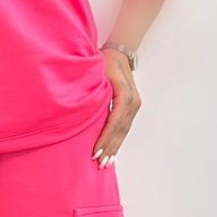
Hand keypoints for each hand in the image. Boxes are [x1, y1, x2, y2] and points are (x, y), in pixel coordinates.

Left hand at [92, 48, 140, 167]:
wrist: (120, 53)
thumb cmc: (105, 61)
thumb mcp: (98, 73)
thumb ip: (94, 92)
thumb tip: (82, 111)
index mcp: (125, 93)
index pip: (114, 121)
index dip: (105, 138)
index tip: (95, 151)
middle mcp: (133, 101)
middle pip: (121, 129)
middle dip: (110, 148)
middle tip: (100, 164)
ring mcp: (135, 105)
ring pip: (124, 130)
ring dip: (115, 147)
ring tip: (106, 162)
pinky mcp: (132, 107)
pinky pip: (124, 127)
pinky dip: (118, 140)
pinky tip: (112, 151)